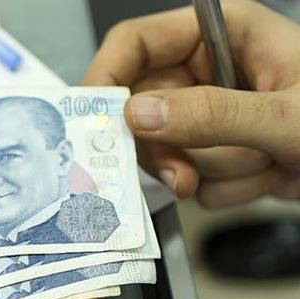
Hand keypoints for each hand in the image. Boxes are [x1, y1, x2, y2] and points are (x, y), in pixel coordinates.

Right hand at [85, 0, 299, 207]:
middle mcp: (208, 72)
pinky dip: (231, 188)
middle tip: (185, 174)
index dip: (106, 79)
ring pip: (167, 152)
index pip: (135, 44)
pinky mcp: (220, 154)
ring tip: (267, 164)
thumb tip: (137, 115)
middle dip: (169, 149)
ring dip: (216, 171)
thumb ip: (210, 113)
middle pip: (141, 109)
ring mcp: (212, 116)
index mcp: (220, 35)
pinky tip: (271, 176)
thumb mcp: (287, 115)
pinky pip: (194, 179)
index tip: (92, 122)